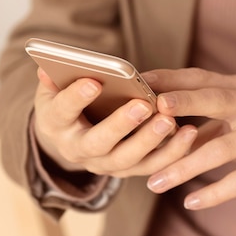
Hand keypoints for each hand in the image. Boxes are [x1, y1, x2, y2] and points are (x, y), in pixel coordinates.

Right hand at [33, 68, 197, 176]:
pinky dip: (172, 152)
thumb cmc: (66, 104)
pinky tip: (189, 132)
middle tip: (143, 105)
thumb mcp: (52, 90)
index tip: (94, 81)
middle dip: (121, 125)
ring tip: (170, 120)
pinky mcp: (129, 169)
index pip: (63, 111)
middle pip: (99, 143)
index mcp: (56, 126)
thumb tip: (47, 65)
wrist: (72, 138)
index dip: (76, 98)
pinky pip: (152, 165)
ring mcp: (105, 164)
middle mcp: (79, 151)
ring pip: (128, 159)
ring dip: (151, 141)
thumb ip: (53, 79)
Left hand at [143, 68, 235, 209]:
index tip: (139, 81)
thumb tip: (153, 119)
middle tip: (152, 109)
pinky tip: (191, 202)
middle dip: (185, 102)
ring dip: (185, 167)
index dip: (170, 79)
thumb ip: (201, 115)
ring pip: (222, 149)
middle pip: (217, 100)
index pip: (201, 78)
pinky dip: (215, 192)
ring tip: (154, 183)